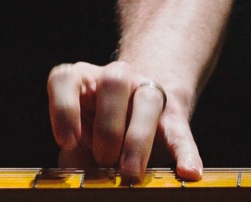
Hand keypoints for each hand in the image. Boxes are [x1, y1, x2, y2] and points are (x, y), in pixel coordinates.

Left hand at [47, 61, 200, 180]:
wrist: (135, 118)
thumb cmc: (97, 132)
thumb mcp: (81, 137)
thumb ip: (75, 151)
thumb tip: (77, 173)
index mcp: (83, 80)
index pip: (66, 78)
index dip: (63, 108)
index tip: (67, 141)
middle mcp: (115, 78)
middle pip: (113, 82)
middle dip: (107, 127)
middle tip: (104, 160)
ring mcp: (146, 93)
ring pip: (148, 99)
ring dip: (138, 139)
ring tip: (131, 172)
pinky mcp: (174, 118)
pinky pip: (181, 133)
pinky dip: (186, 154)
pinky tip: (187, 173)